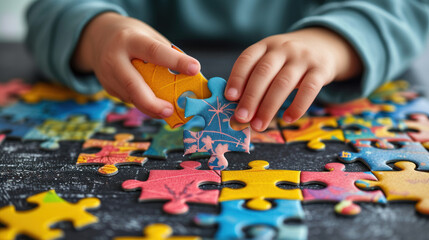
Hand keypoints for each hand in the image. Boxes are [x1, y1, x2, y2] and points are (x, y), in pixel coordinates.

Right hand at [72, 12, 199, 117]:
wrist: (99, 37)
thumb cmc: (134, 38)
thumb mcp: (149, 37)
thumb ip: (167, 55)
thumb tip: (190, 79)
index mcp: (130, 40)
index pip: (154, 51)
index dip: (175, 61)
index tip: (195, 69)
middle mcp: (114, 58)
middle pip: (133, 84)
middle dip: (152, 102)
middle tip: (170, 111)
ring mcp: (107, 75)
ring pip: (131, 97)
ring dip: (151, 107)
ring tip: (167, 111)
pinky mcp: (108, 87)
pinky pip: (129, 99)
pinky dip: (144, 103)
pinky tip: (153, 103)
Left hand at [224, 28, 361, 130]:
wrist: (324, 46)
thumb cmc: (288, 61)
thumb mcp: (271, 60)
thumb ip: (255, 79)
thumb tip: (238, 109)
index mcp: (265, 46)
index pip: (247, 58)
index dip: (237, 77)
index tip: (229, 97)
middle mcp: (283, 49)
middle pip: (263, 72)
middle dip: (251, 97)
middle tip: (241, 118)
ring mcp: (303, 58)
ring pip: (284, 82)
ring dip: (269, 107)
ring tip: (259, 125)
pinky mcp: (321, 70)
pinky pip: (309, 89)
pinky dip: (298, 106)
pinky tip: (287, 119)